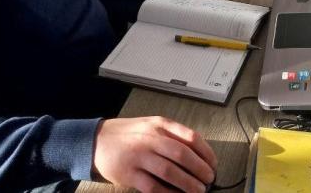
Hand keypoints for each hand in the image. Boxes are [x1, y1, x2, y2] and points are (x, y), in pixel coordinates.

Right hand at [92, 116, 216, 192]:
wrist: (97, 140)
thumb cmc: (129, 134)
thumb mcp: (152, 126)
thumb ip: (172, 135)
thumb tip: (198, 154)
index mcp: (160, 125)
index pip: (190, 136)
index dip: (206, 152)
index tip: (214, 164)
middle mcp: (151, 138)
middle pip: (182, 154)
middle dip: (200, 169)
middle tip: (209, 180)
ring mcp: (139, 156)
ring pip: (170, 171)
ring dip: (188, 184)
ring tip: (198, 191)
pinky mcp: (129, 173)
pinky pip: (153, 186)